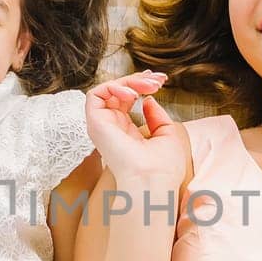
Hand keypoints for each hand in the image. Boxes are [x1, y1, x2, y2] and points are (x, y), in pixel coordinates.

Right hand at [86, 72, 188, 187]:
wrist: (153, 180)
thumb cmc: (163, 167)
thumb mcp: (166, 135)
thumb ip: (156, 117)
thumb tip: (147, 101)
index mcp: (126, 133)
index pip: (126, 101)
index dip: (139, 85)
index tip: (159, 80)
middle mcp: (112, 128)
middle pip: (117, 92)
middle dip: (138, 80)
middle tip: (158, 80)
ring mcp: (102, 125)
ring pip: (107, 90)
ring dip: (129, 81)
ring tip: (149, 86)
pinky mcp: (95, 123)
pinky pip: (96, 94)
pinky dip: (114, 86)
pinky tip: (133, 94)